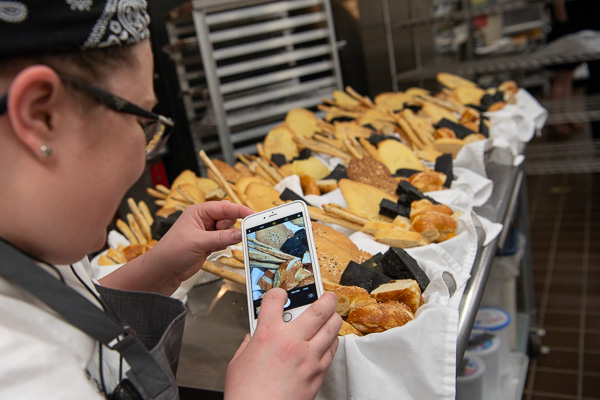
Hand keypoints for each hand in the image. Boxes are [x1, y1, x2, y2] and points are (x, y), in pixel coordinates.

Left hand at [154, 201, 252, 280]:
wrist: (163, 271)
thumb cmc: (171, 252)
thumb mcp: (198, 242)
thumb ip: (221, 238)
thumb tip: (240, 234)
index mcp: (198, 212)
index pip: (224, 207)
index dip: (239, 210)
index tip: (253, 214)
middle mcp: (203, 220)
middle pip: (228, 217)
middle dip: (232, 225)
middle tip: (235, 234)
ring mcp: (206, 232)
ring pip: (228, 229)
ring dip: (228, 236)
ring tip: (215, 245)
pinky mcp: (208, 244)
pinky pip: (225, 240)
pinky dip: (225, 244)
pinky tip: (214, 249)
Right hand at [224, 289, 341, 399]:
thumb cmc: (247, 394)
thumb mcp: (238, 362)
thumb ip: (248, 345)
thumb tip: (252, 339)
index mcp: (268, 334)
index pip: (275, 300)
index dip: (278, 293)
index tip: (280, 294)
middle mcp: (291, 341)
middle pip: (317, 310)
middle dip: (325, 298)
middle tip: (327, 295)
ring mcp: (308, 357)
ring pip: (331, 329)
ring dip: (334, 318)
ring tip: (333, 314)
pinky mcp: (317, 373)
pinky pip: (332, 350)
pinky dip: (333, 341)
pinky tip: (330, 340)